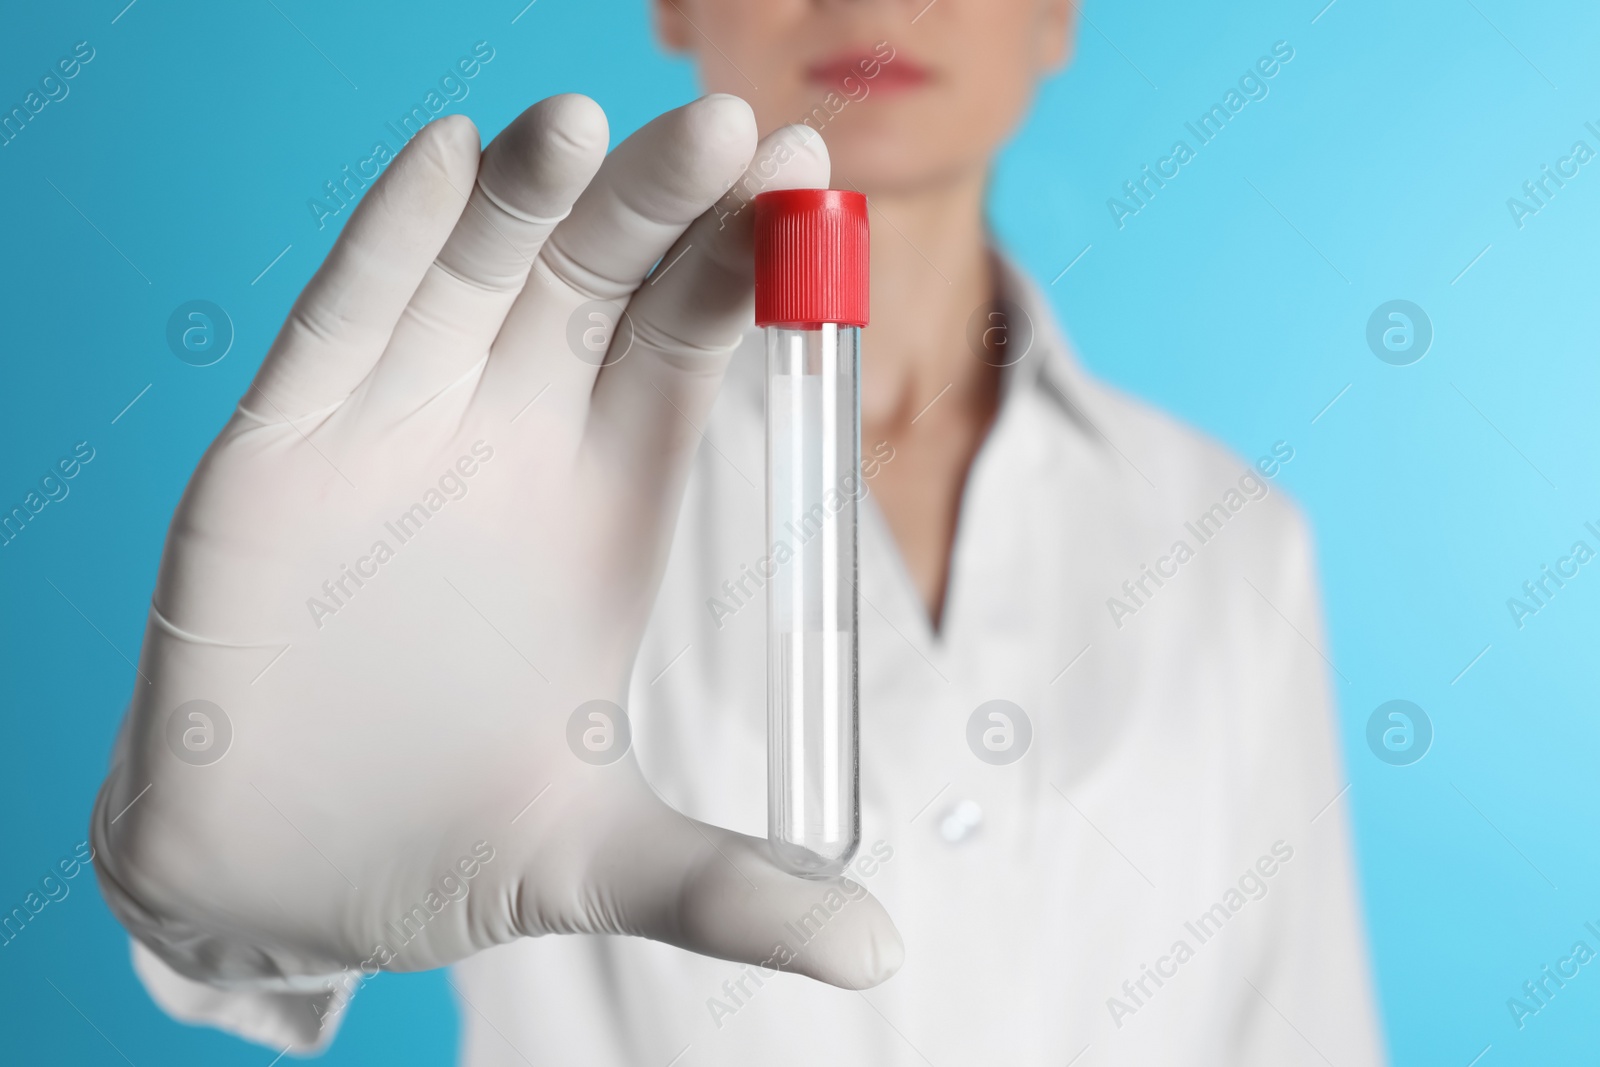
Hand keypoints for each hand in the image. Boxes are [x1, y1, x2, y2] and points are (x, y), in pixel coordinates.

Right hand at [90, 93, 901, 1040]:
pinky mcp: (285, 451)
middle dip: (660, 206)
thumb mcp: (599, 861)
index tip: (810, 181)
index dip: (745, 265)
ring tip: (583, 124)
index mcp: (611, 497)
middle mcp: (514, 437)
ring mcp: (400, 429)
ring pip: (472, 277)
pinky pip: (339, 325)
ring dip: (527, 195)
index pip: (688, 343)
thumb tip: (879, 957)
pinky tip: (437, 161)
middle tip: (729, 131)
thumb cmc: (449, 840)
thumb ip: (729, 888)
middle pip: (598, 283)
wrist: (282, 878)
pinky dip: (385, 244)